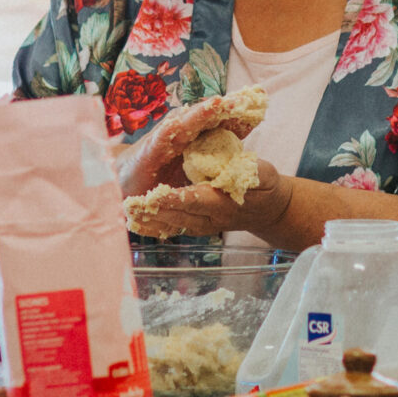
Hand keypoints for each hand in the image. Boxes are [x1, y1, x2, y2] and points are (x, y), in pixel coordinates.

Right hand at [116, 95, 260, 201]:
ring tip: (219, 102)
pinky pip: (162, 137)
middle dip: (227, 106)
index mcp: (197, 136)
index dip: (240, 114)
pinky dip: (171, 128)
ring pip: (188, 120)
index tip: (262, 103)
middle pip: (208, 115)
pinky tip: (180, 121)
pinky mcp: (150, 149)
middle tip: (248, 97)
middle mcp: (183, 131)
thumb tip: (247, 162)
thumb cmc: (162, 175)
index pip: (222, 122)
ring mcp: (166, 137)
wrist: (125, 182)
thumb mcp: (196, 171)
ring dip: (202, 111)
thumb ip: (216, 162)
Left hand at [126, 159, 287, 238]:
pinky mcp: (197, 226)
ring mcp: (204, 226)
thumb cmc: (266, 187)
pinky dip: (154, 227)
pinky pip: (173, 229)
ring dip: (150, 220)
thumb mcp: (266, 175)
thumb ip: (252, 173)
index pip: (200, 200)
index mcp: (227, 203)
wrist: (269, 210)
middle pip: (181, 215)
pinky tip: (135, 222)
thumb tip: (236, 168)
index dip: (179, 198)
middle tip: (132, 204)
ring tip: (128, 212)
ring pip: (173, 224)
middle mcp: (213, 218)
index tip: (159, 194)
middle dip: (156, 210)